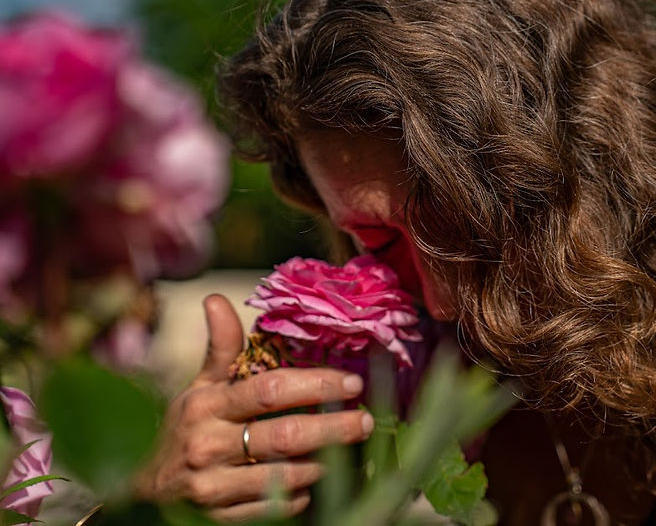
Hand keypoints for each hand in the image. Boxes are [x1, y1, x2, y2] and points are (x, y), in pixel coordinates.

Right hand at [135, 294, 373, 521]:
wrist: (143, 493)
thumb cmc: (184, 430)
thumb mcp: (198, 388)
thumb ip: (221, 348)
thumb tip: (217, 298)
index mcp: (206, 406)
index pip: (269, 391)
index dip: (315, 385)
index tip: (351, 382)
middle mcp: (208, 446)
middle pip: (285, 436)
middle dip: (333, 428)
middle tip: (366, 420)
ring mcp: (212, 488)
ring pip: (283, 476)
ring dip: (321, 462)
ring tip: (345, 449)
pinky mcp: (218, 520)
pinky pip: (273, 508)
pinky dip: (297, 495)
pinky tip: (310, 481)